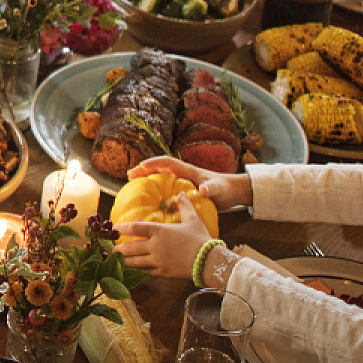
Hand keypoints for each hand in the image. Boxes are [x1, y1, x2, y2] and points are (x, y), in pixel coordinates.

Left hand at [115, 196, 213, 278]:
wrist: (209, 260)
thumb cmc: (200, 238)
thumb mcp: (192, 219)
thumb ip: (184, 205)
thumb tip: (181, 193)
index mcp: (160, 231)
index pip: (135, 228)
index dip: (122, 228)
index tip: (113, 228)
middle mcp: (155, 246)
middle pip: (130, 247)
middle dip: (117, 248)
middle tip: (109, 248)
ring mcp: (157, 261)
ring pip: (135, 262)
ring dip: (123, 261)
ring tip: (115, 259)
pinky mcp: (162, 272)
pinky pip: (145, 271)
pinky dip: (137, 270)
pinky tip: (132, 269)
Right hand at [128, 155, 251, 210]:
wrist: (233, 192)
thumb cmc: (226, 189)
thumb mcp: (219, 190)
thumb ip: (211, 189)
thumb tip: (203, 189)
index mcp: (188, 171)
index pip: (168, 162)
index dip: (155, 163)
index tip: (142, 166)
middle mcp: (182, 174)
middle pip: (159, 168)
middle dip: (144, 169)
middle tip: (129, 175)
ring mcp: (181, 181)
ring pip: (160, 176)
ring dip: (146, 178)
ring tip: (131, 184)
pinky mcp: (182, 190)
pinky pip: (164, 187)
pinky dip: (153, 189)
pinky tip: (146, 199)